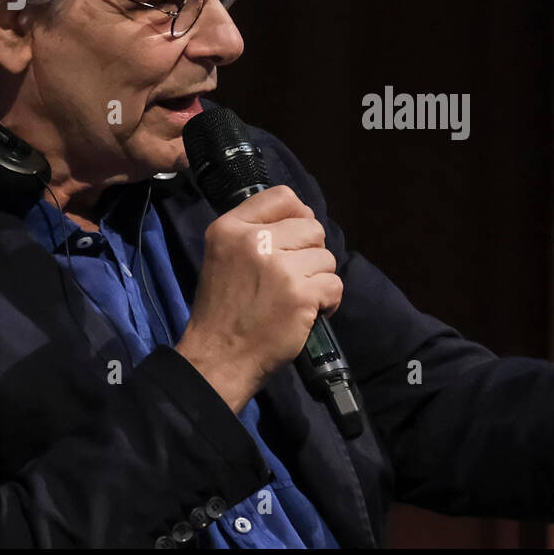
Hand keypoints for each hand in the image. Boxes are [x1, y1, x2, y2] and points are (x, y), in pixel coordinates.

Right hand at [175, 185, 343, 413]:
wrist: (219, 358)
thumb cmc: (223, 309)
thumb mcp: (224, 255)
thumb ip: (256, 231)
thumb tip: (304, 216)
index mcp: (230, 228)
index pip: (282, 196)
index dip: (299, 215)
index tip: (296, 238)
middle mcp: (254, 241)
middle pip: (312, 227)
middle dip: (311, 252)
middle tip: (294, 277)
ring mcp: (279, 268)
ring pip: (326, 257)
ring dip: (319, 279)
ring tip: (297, 297)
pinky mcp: (300, 294)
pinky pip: (334, 285)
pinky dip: (328, 302)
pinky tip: (308, 313)